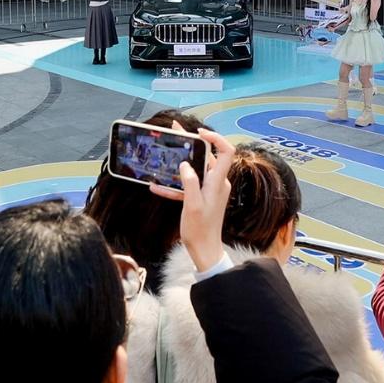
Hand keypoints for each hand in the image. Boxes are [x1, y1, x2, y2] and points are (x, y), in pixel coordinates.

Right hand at [150, 128, 235, 272]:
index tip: (198, 133)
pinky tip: (157, 186)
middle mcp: (217, 183)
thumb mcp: (192, 205)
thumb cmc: (200, 230)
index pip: (226, 151)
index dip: (215, 138)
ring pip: (197, 169)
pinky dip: (176, 184)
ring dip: (182, 162)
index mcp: (217, 182)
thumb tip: (186, 164)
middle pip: (208, 156)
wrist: (204, 250)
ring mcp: (211, 190)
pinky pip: (190, 184)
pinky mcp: (203, 197)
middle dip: (192, 144)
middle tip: (176, 132)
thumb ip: (190, 183)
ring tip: (166, 151)